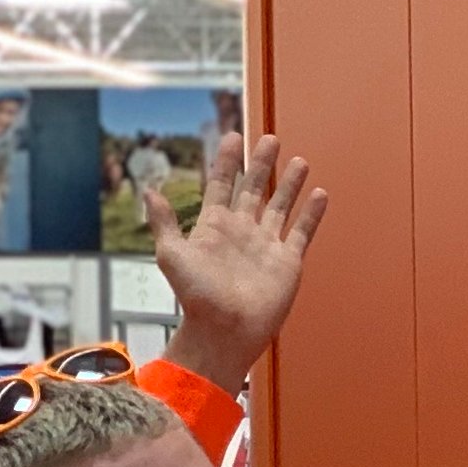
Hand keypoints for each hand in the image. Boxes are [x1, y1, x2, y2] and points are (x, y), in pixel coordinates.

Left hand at [148, 131, 328, 393]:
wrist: (226, 329)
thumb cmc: (197, 297)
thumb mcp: (172, 254)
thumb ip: (164, 222)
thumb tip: (149, 190)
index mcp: (214, 226)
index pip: (222, 184)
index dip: (227, 161)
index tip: (233, 137)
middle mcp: (242, 231)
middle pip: (254, 189)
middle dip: (261, 164)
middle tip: (270, 139)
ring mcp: (267, 245)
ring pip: (280, 205)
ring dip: (289, 183)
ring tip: (299, 161)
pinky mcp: (288, 261)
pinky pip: (302, 231)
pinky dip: (311, 213)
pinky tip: (318, 195)